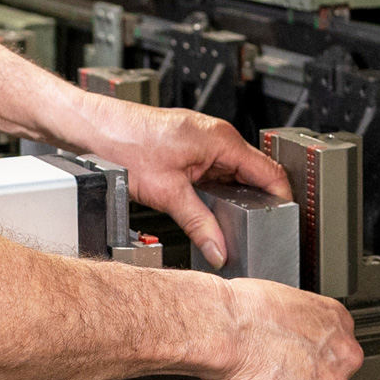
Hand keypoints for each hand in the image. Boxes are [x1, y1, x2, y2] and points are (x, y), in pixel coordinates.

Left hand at [73, 95, 290, 267]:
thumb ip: (199, 224)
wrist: (95, 130)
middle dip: (257, 203)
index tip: (284, 223)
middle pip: (254, 174)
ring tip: (233, 224)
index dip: (281, 200)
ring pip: (233, 174)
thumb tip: (219, 249)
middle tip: (257, 232)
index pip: (270, 172)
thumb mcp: (168, 193)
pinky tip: (210, 208)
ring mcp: (204, 140)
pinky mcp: (190, 147)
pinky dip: (217, 190)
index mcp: (221, 139)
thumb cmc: (125, 144)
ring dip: (235, 197)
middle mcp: (217, 135)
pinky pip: (215, 171)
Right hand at [200, 277, 363, 379]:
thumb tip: (291, 340)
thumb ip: (301, 327)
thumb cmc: (240, 312)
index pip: (329, 353)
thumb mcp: (286, 303)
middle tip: (268, 373)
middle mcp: (344, 356)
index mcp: (338, 323)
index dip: (300, 359)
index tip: (284, 359)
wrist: (223, 329)